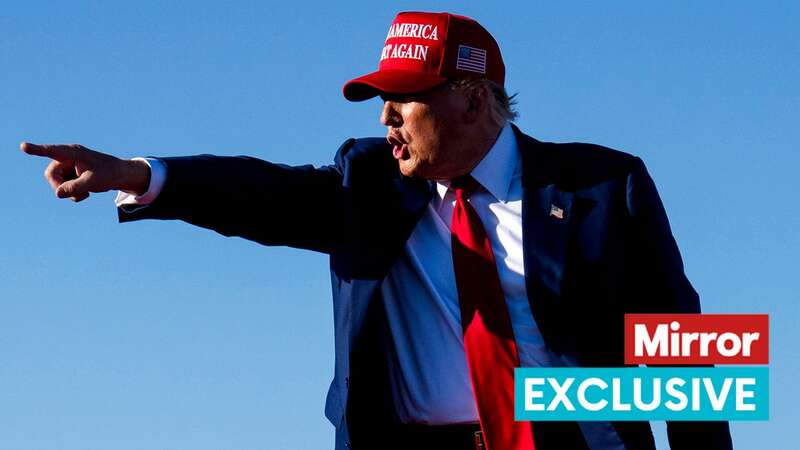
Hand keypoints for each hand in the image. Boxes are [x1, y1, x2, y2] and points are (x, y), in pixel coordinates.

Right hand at [21, 142, 150, 201]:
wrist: (120, 175)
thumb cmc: (109, 174)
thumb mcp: (93, 182)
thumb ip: (75, 187)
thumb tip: (57, 193)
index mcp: (73, 153)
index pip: (52, 151)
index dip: (37, 150)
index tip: (24, 146)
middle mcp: (68, 157)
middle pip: (51, 175)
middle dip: (61, 187)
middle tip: (77, 195)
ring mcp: (68, 166)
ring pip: (57, 183)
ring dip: (69, 192)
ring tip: (85, 193)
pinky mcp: (70, 174)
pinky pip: (63, 187)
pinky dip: (72, 193)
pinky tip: (85, 193)